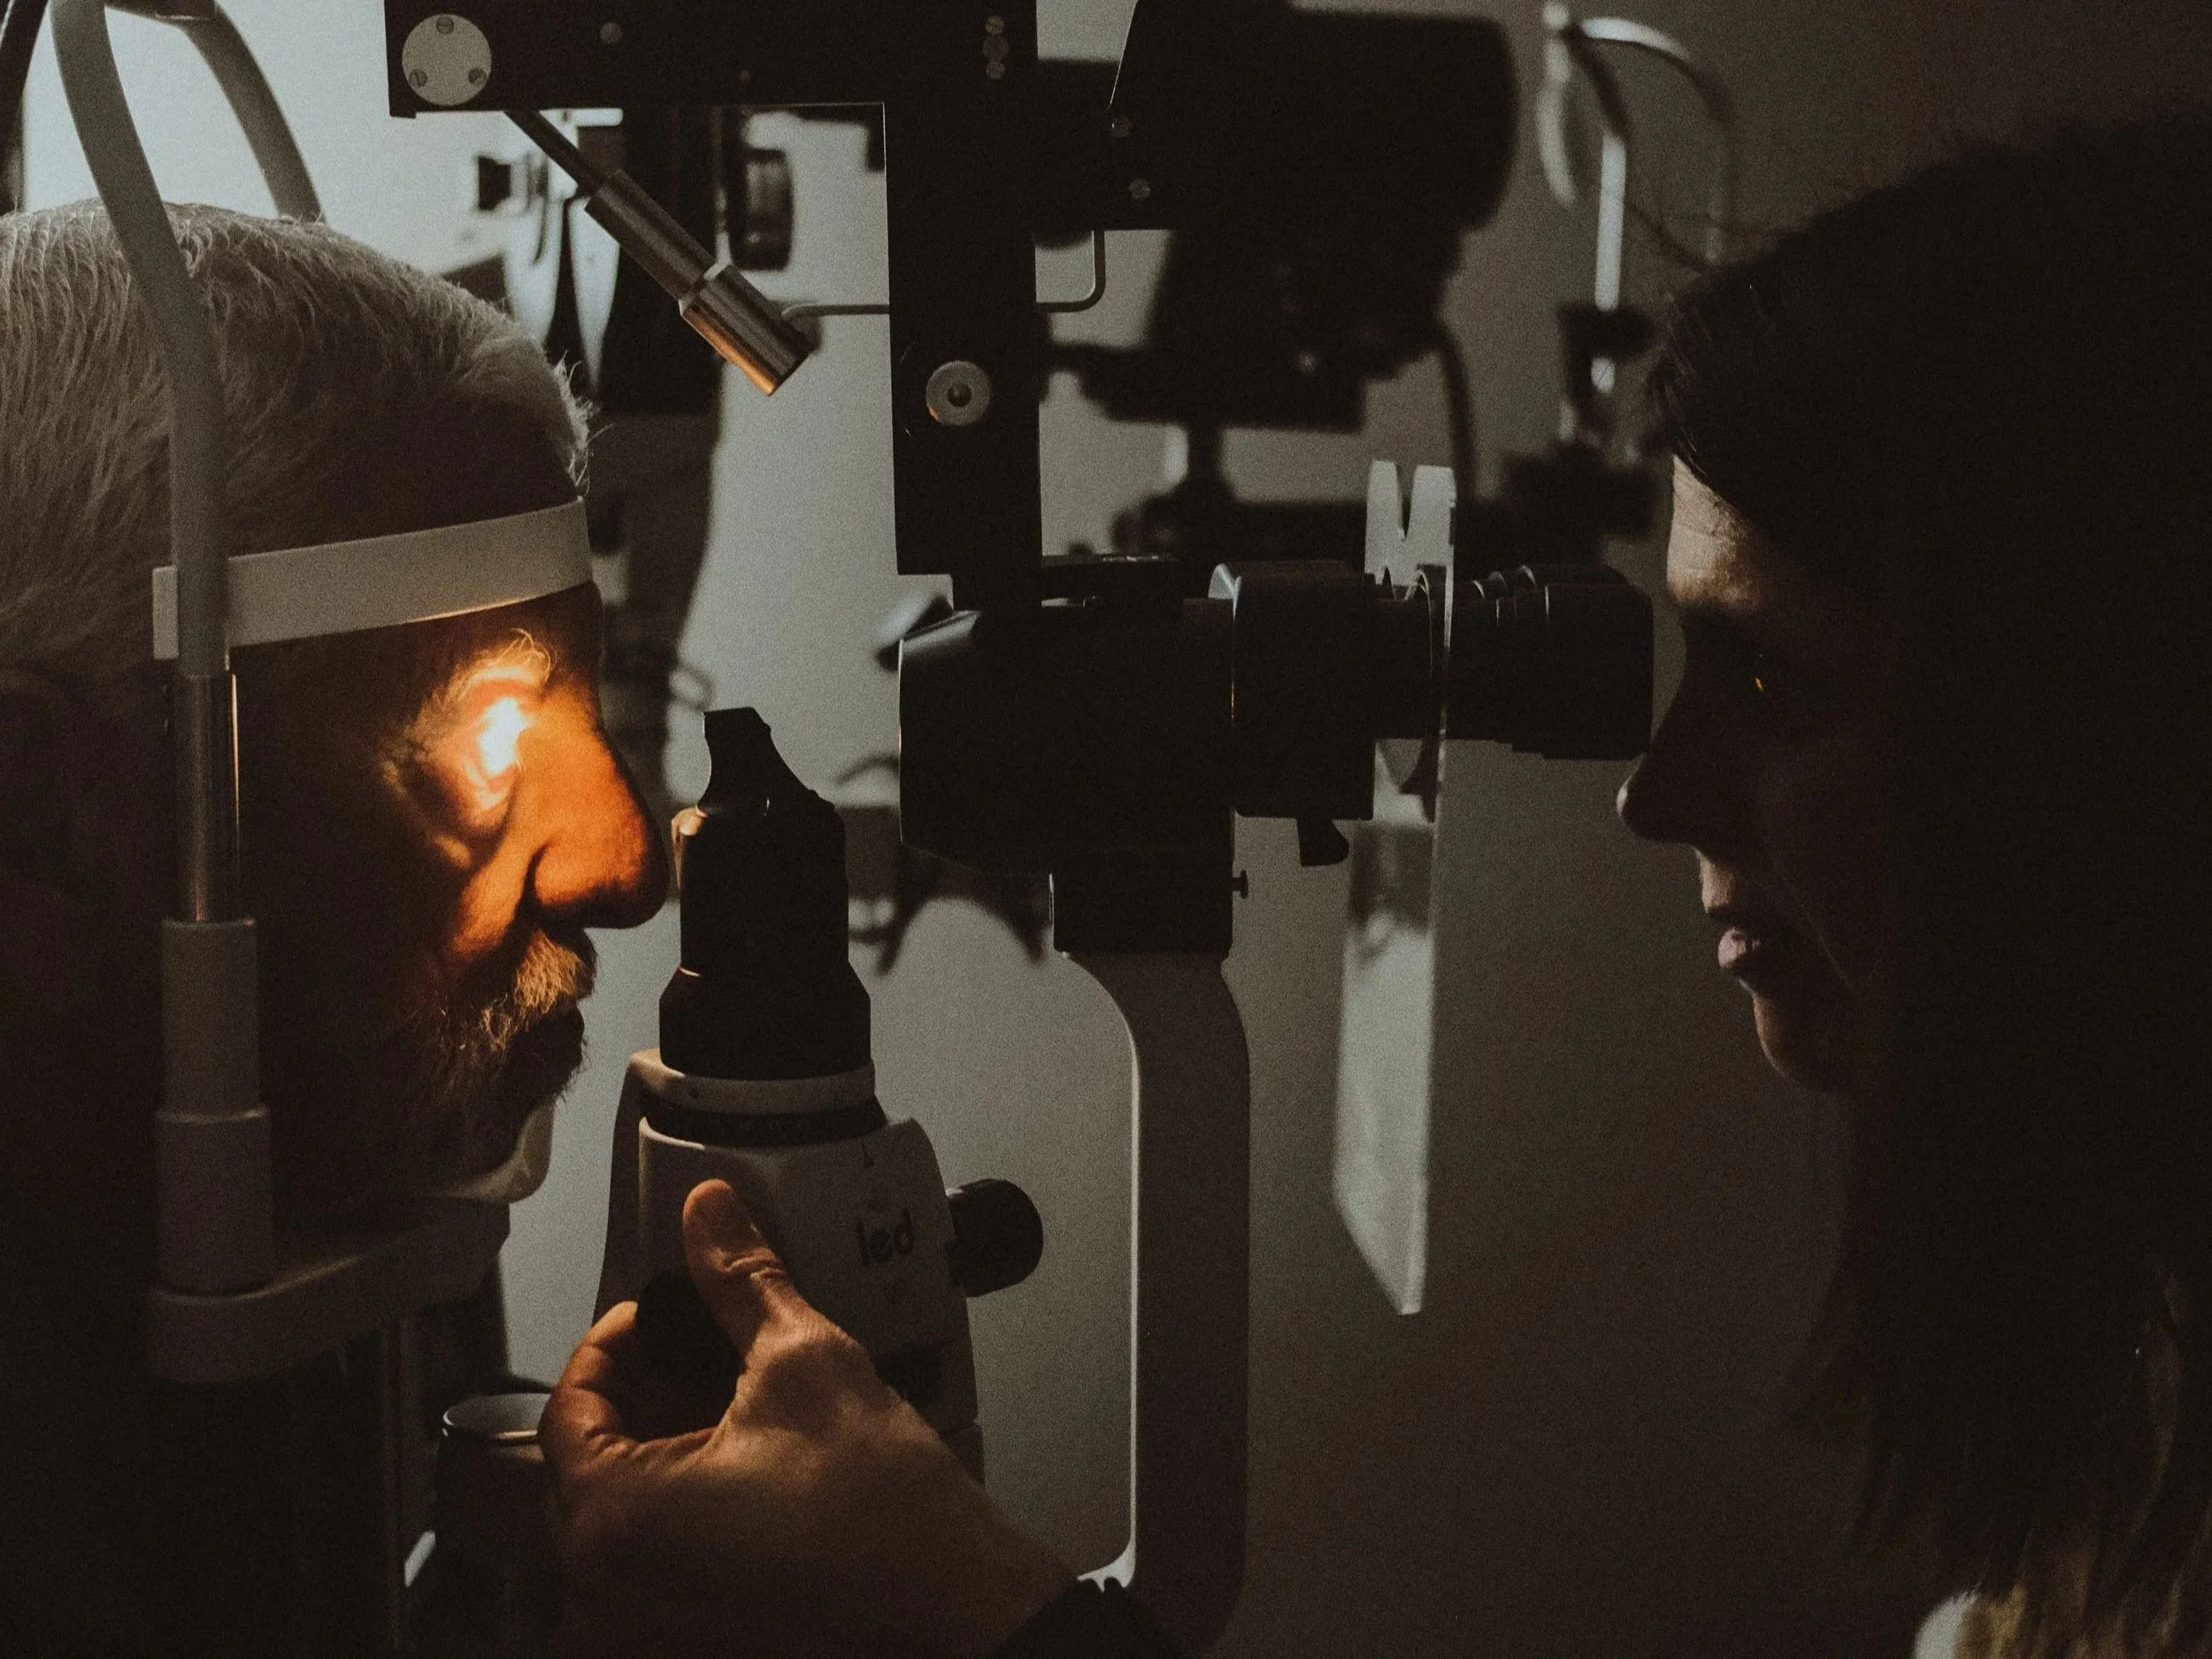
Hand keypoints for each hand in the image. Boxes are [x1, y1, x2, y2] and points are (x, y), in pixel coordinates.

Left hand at [541, 1179, 1072, 1658]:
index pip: (569, 1407)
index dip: (615, 1342)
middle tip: (693, 1344)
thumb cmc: (882, 1519)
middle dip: (640, 1390)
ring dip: (661, 1443)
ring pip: (623, 1508)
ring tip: (727, 1396)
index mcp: (611, 1522)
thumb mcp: (804, 1360)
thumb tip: (711, 1214)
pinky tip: (745, 1459)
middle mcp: (611, 1588)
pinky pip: (658, 1554)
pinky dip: (684, 1500)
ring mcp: (650, 1621)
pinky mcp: (695, 1634)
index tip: (657, 1313)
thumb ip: (741, 1279)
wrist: (951, 1602)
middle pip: (589, 1458)